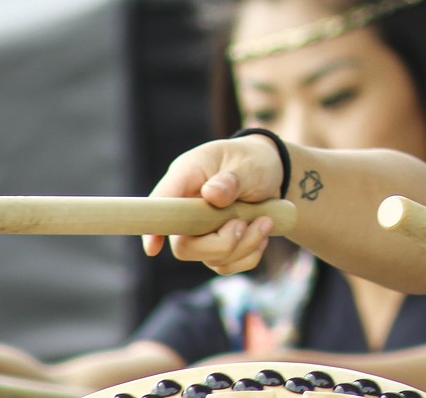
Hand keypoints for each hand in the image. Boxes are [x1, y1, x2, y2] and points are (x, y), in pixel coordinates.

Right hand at [142, 135, 284, 274]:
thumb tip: (212, 194)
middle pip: (184, 245)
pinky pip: (226, 265)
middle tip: (245, 223)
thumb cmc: (253, 160)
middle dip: (222, 243)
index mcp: (186, 176)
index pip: (160, 204)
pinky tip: (262, 233)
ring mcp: (200, 229)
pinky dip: (249, 255)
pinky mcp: (216, 244)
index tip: (153, 248)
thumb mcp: (247, 164)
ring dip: (244, 247)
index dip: (154, 227)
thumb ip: (231, 180)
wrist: (273, 170)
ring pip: (210, 258)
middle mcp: (187, 206)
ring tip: (264, 222)